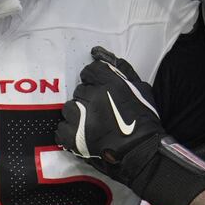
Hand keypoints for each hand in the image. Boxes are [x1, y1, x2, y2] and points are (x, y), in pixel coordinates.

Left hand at [57, 46, 165, 186]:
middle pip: (80, 90)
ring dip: (77, 114)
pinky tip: (82, 135)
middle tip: (100, 112)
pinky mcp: (73, 135)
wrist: (140, 151)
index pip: (89, 71)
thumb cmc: (143, 120)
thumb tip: (100, 53)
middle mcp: (94, 96)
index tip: (100, 92)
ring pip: (69, 107)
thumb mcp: (140, 88)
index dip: (93, 81)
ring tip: (91, 125)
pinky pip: (61, 127)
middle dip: (88, 99)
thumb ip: (121, 69)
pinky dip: (69, 132)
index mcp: (110, 83)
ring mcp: (82, 116)